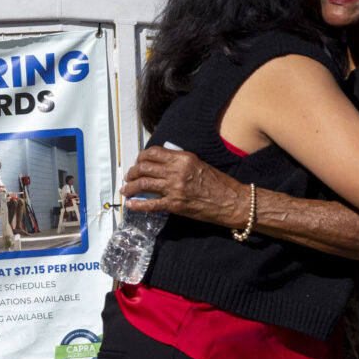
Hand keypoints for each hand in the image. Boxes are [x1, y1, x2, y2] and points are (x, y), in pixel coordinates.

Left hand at [121, 148, 248, 225]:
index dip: (141, 157)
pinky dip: (137, 204)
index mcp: (183, 158)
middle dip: (132, 172)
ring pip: (143, 184)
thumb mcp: (199, 164)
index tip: (138, 162)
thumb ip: (180, 162)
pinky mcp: (175, 205)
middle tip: (129, 177)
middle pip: (145, 167)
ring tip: (126, 190)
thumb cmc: (220, 184)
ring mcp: (175, 188)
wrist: (232, 201)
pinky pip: (150, 204)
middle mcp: (177, 171)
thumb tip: (162, 165)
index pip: (154, 153)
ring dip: (130, 187)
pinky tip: (130, 204)